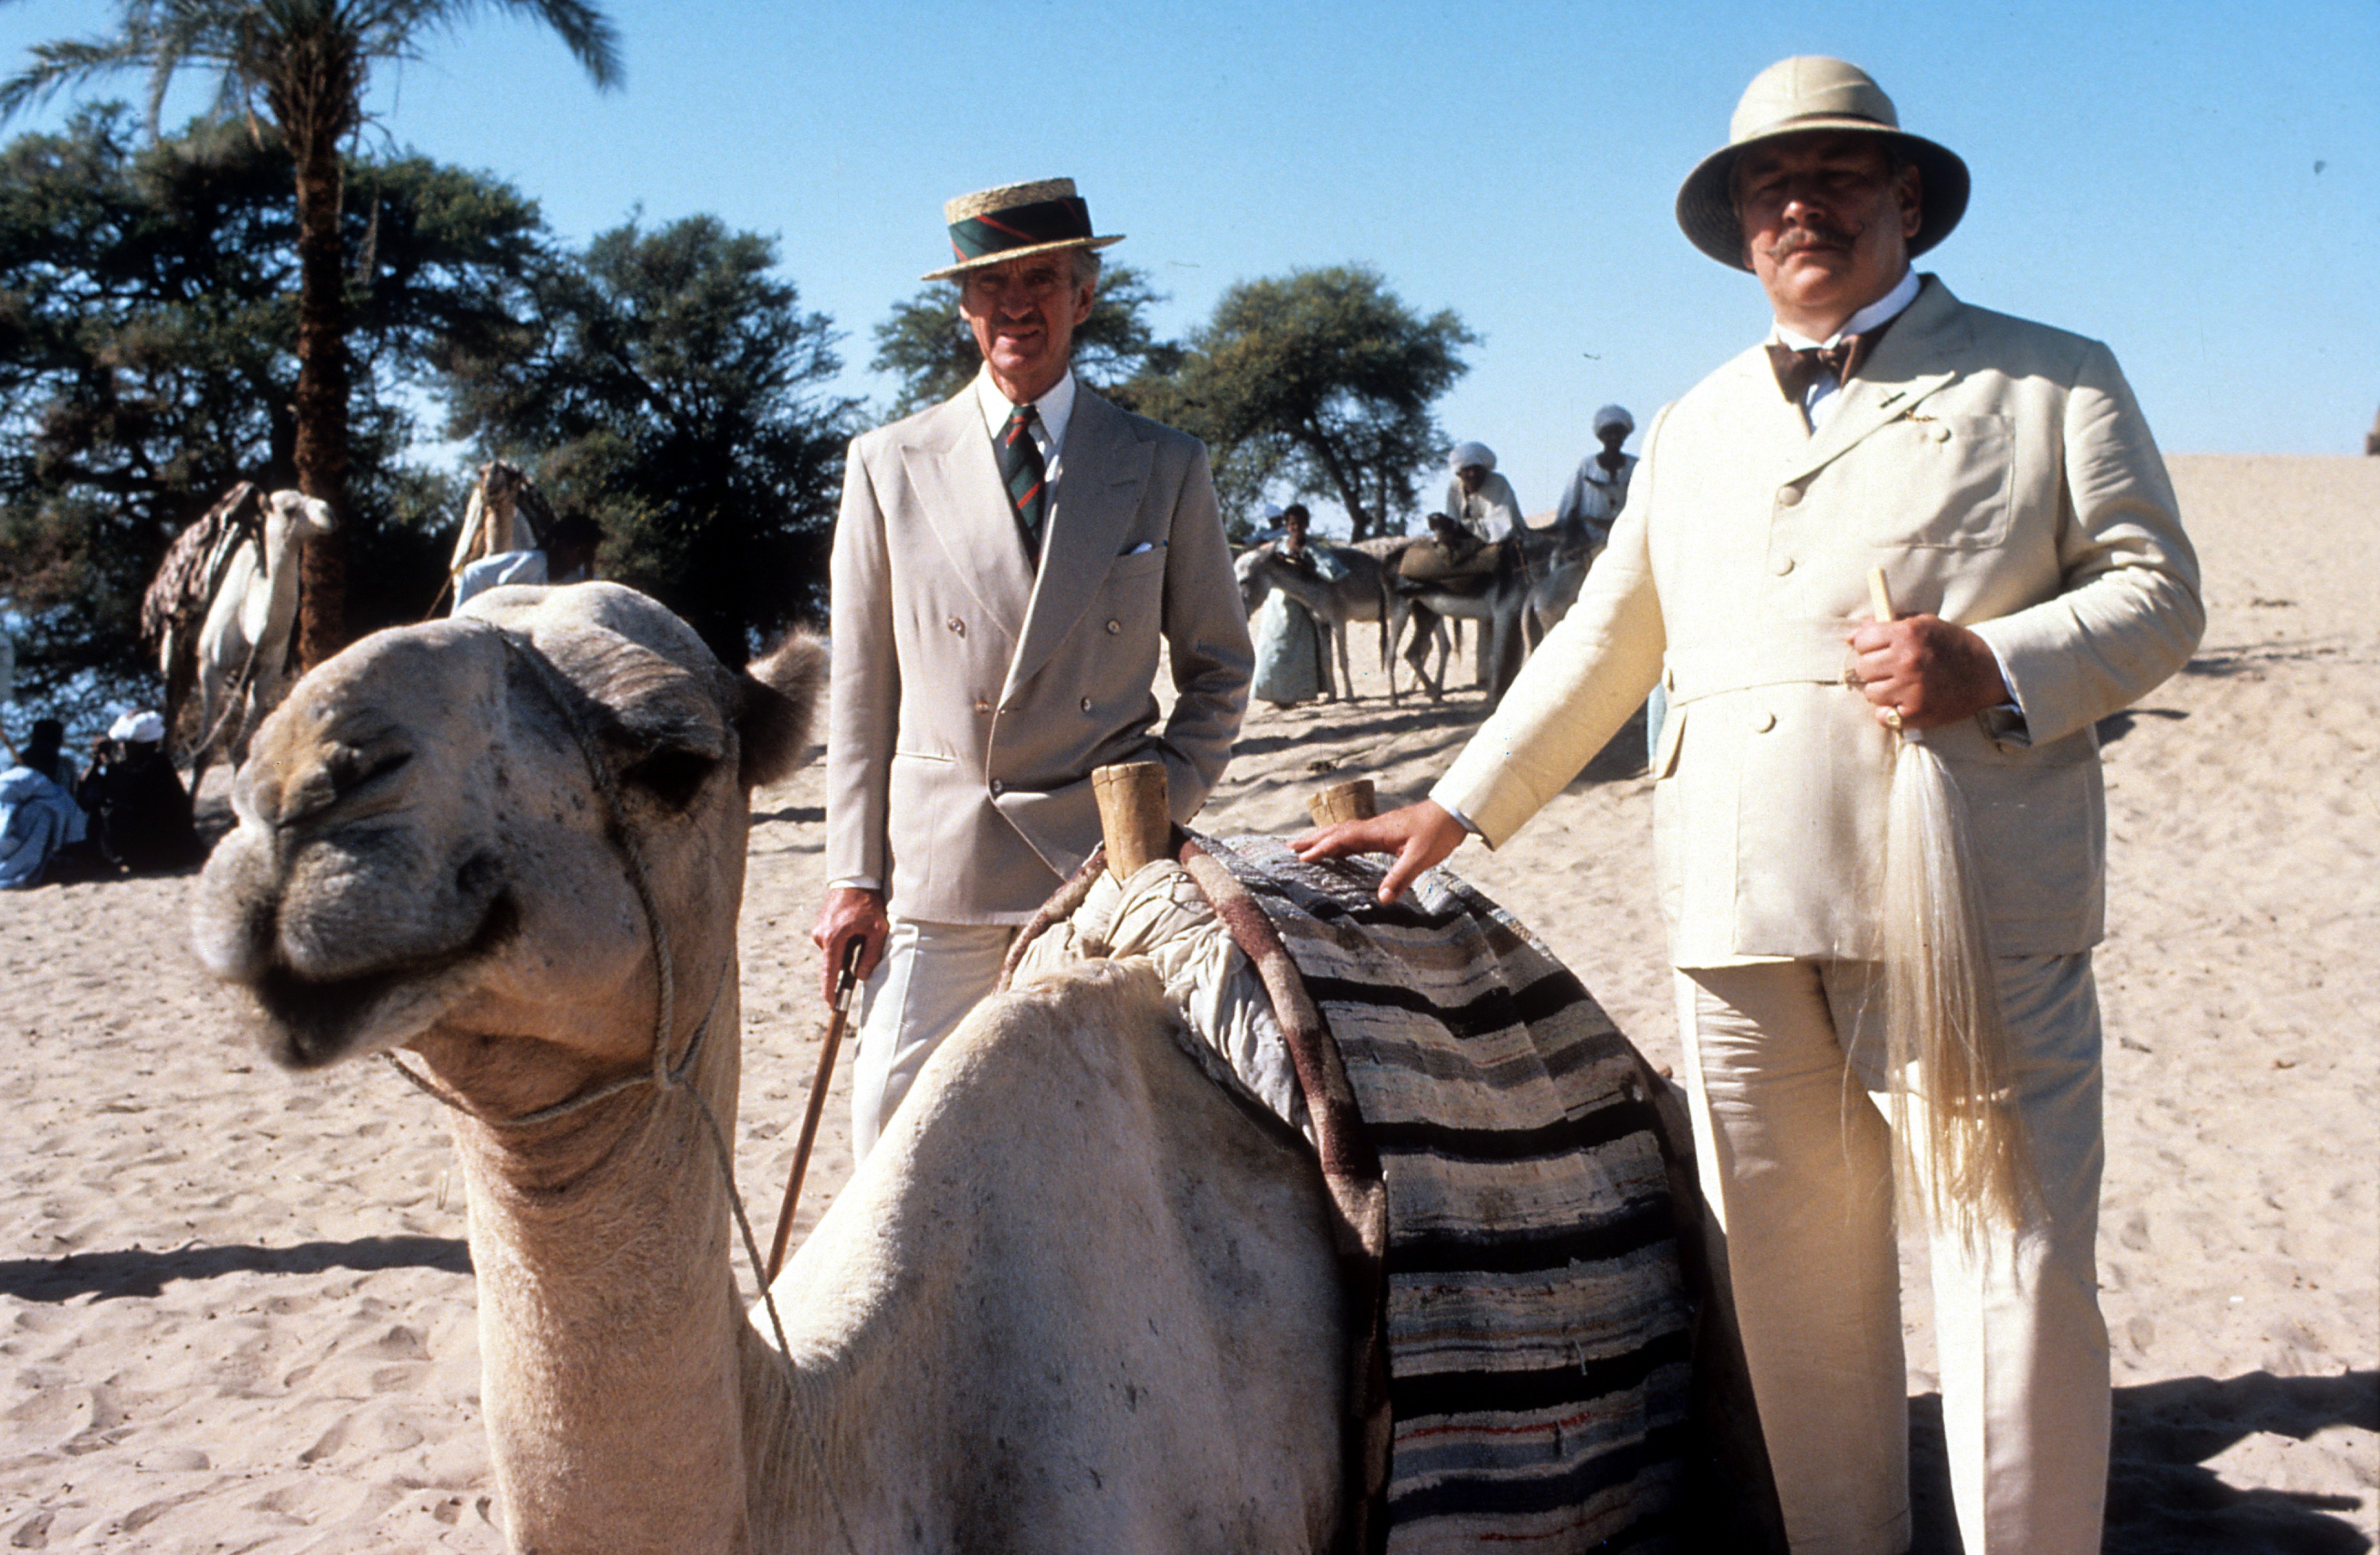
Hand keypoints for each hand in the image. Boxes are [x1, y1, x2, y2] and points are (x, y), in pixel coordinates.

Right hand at [809, 887, 887, 1003]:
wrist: (855, 879)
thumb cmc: (869, 904)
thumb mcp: (877, 930)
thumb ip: (870, 956)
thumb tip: (862, 977)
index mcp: (834, 938)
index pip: (830, 972)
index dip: (830, 991)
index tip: (831, 1005)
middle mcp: (821, 936)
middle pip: (834, 962)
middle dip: (847, 963)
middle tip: (863, 947)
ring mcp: (818, 930)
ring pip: (834, 952)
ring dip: (847, 950)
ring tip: (862, 932)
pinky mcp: (819, 926)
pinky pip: (831, 943)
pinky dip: (843, 942)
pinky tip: (854, 928)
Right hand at [1291, 800, 1469, 904]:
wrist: (1452, 814)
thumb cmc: (1437, 833)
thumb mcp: (1420, 858)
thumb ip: (1400, 877)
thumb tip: (1381, 900)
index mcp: (1376, 832)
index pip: (1342, 839)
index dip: (1321, 848)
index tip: (1301, 857)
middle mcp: (1372, 827)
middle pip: (1335, 832)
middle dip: (1311, 840)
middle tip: (1288, 848)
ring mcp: (1377, 829)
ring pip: (1343, 832)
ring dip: (1322, 839)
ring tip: (1303, 847)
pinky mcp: (1384, 832)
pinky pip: (1354, 836)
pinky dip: (1339, 842)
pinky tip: (1337, 850)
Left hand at [1846, 614, 2008, 729]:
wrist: (1988, 671)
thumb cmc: (1951, 645)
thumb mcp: (1923, 623)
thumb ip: (1886, 625)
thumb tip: (1851, 636)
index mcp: (1908, 634)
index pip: (1862, 641)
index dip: (1868, 646)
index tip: (1878, 649)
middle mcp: (1908, 660)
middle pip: (1863, 668)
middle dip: (1873, 668)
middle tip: (1891, 670)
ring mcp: (1912, 688)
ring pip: (1870, 693)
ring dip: (1881, 691)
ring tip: (1900, 686)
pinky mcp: (1917, 712)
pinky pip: (1882, 716)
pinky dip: (1889, 713)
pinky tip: (1902, 703)